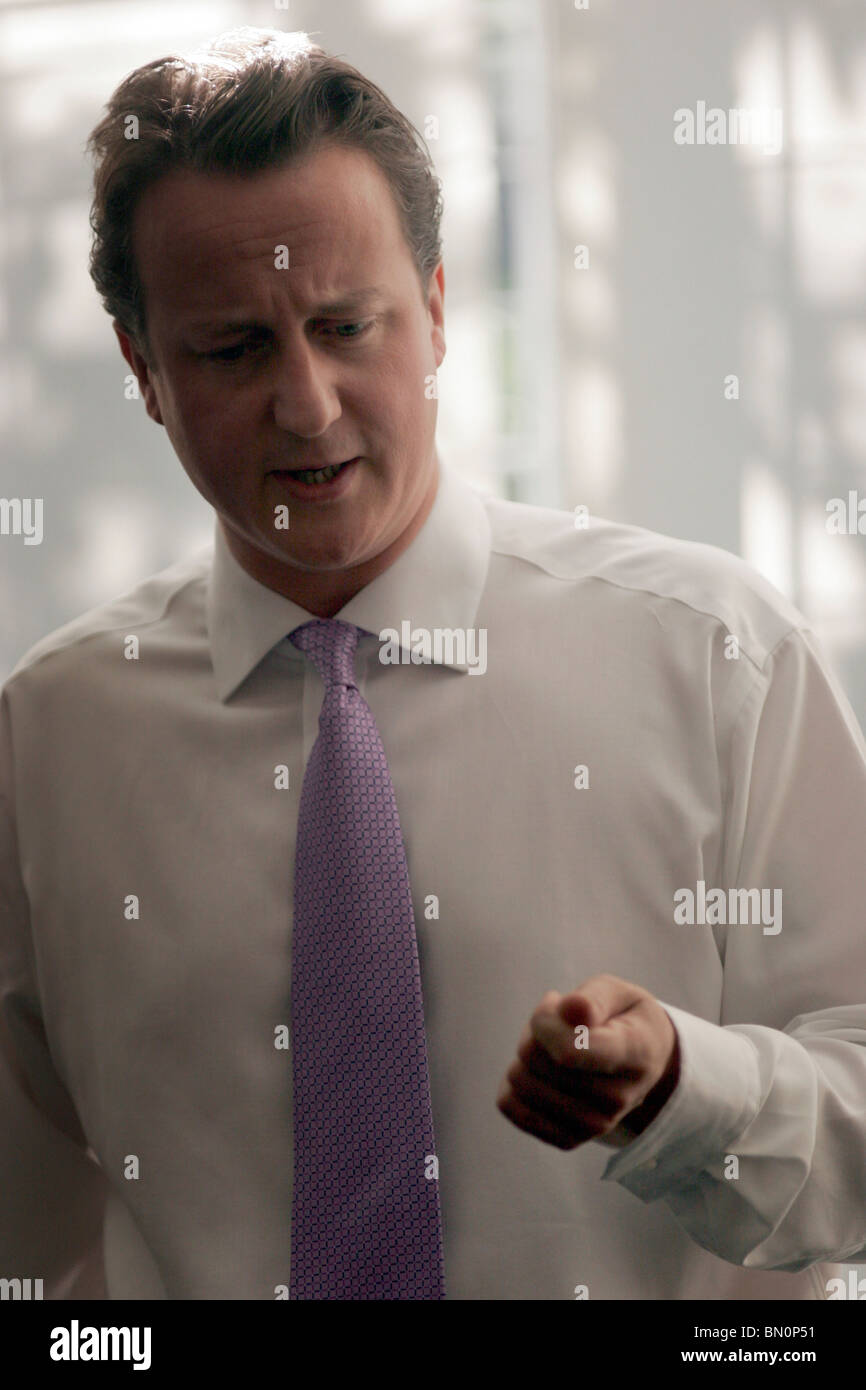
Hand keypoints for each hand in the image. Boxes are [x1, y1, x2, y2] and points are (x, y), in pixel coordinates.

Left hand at [496, 973, 680, 1150]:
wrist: (645, 1063)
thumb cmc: (624, 1018)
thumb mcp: (617, 993)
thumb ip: (593, 998)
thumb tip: (570, 1008)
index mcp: (635, 1053)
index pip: (571, 1051)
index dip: (546, 1024)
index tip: (553, 1000)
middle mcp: (619, 1097)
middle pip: (538, 1063)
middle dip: (534, 1032)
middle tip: (555, 1021)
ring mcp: (597, 1124)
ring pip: (521, 1086)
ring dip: (522, 1057)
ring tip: (548, 1046)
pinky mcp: (571, 1138)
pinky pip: (512, 1108)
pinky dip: (511, 1085)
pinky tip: (534, 1072)